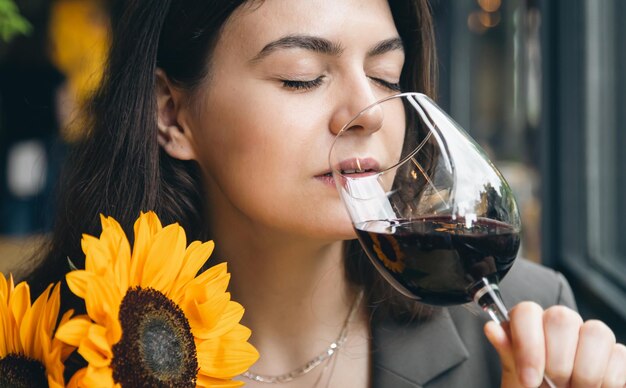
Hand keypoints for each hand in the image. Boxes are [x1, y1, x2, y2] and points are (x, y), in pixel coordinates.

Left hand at [484, 302, 625, 387]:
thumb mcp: (517, 380)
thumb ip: (509, 354)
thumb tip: (491, 328)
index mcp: (529, 327)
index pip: (527, 311)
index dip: (528, 343)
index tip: (528, 379)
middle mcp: (559, 326)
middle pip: (562, 317)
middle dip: (557, 360)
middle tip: (553, 385)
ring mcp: (590, 338)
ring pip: (596, 331)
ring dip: (584, 371)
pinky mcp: (617, 355)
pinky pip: (619, 354)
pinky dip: (607, 380)